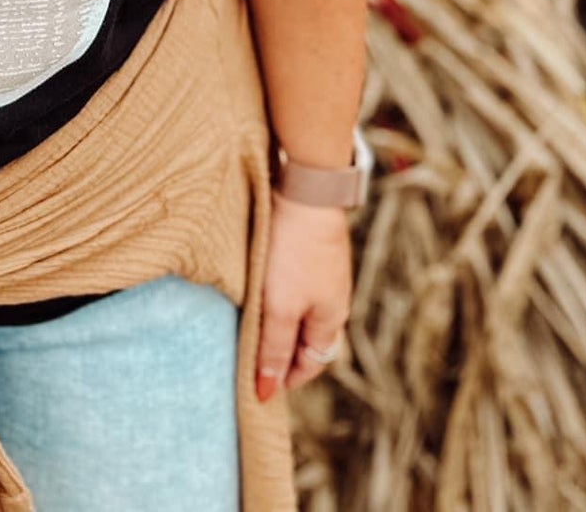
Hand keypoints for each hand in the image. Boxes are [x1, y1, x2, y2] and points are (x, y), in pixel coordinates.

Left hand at [254, 188, 352, 400]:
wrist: (306, 192)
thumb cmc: (294, 253)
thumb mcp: (280, 308)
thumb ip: (274, 349)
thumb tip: (267, 392)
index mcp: (331, 319)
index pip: (312, 363)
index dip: (288, 377)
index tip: (263, 386)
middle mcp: (334, 298)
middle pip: (309, 338)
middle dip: (285, 353)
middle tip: (253, 359)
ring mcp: (325, 272)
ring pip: (303, 310)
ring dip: (281, 322)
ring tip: (251, 324)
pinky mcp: (312, 249)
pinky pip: (298, 284)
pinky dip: (281, 295)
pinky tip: (261, 287)